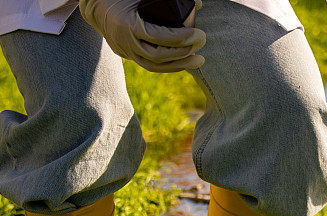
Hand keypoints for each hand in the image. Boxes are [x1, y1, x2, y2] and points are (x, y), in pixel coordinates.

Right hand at [79, 0, 205, 72]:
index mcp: (127, 25)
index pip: (159, 38)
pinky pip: (149, 65)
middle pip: (158, 56)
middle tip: (202, 43)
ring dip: (179, 65)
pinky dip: (167, 65)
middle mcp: (125, 42)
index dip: (181, 39)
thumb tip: (199, 3)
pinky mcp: (125, 54)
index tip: (199, 34)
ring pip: (154, 66)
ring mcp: (124, 51)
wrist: (92, 3)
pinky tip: (183, 62)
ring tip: (199, 60)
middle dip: (184, 53)